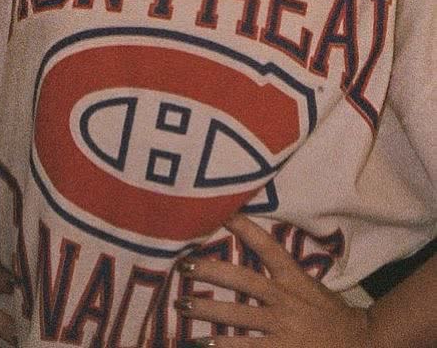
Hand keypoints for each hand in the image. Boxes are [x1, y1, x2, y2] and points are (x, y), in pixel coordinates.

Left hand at [175, 215, 370, 346]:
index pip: (267, 246)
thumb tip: (252, 251)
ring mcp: (283, 330)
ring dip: (207, 311)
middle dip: (211, 272)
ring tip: (181, 306)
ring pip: (238, 318)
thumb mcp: (310, 286)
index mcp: (293, 279)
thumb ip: (282, 273)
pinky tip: (201, 345)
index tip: (221, 212)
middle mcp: (286, 301)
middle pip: (243, 281)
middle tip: (183, 265)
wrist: (365, 346)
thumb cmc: (331, 315)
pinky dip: (223, 347)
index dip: (245, 228)